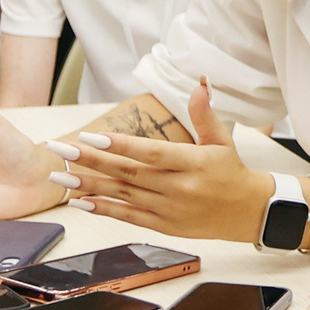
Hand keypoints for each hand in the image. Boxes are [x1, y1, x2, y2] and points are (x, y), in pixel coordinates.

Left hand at [46, 81, 272, 242]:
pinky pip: (129, 217)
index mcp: (193, 164)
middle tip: (61, 151)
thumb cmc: (232, 171)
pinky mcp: (165, 226)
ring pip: (123, 196)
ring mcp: (170, 210)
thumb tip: (199, 83)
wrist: (250, 213)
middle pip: (128, 174)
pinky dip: (104, 209)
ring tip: (60, 176)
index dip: (121, 146)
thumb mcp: (222, 140)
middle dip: (91, 162)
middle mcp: (179, 189)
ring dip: (89, 185)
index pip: (151, 154)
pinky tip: (81, 201)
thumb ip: (204, 113)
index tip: (91, 138)